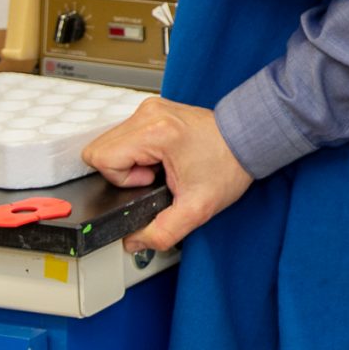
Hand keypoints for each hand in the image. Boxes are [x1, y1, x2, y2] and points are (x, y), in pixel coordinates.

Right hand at [81, 95, 254, 253]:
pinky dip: (136, 151)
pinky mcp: (154, 110)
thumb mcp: (196, 208)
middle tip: (155, 175)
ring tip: (160, 167)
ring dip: (129, 161)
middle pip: (100, 148)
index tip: (151, 180)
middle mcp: (149, 113)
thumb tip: (134, 241)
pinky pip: (125, 134)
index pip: (101, 157)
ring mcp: (151, 108)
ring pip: (110, 141)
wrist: (248, 140)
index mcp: (156, 131)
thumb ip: (162, 232)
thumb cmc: (229, 164)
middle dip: (123, 172)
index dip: (122, 179)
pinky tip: (162, 158)